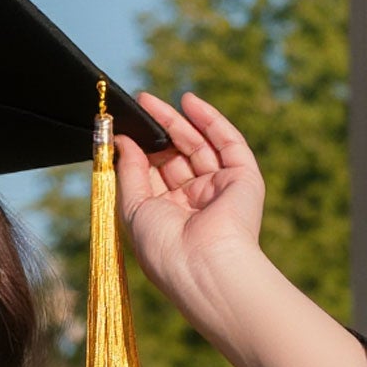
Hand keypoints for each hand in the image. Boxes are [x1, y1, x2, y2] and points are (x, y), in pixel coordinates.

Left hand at [113, 88, 267, 327]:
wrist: (203, 265)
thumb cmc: (163, 247)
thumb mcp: (133, 209)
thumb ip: (128, 172)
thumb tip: (122, 141)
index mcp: (169, 217)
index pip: (154, 176)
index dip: (140, 152)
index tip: (123, 129)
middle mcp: (195, 203)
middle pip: (176, 157)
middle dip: (158, 131)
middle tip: (139, 105)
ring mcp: (220, 189)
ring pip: (199, 146)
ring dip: (178, 121)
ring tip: (151, 101)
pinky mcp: (243, 178)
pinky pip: (228, 142)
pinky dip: (209, 120)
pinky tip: (188, 102)